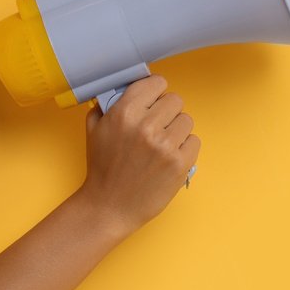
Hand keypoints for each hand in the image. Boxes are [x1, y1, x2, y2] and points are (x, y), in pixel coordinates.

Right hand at [73, 75, 199, 236]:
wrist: (109, 207)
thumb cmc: (103, 169)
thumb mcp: (95, 130)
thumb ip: (108, 105)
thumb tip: (124, 88)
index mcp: (125, 112)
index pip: (157, 82)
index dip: (155, 93)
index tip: (153, 102)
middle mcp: (146, 125)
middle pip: (175, 100)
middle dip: (167, 112)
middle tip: (157, 127)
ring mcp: (165, 145)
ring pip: (187, 120)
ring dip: (177, 130)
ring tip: (162, 145)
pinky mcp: (179, 163)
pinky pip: (194, 141)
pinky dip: (185, 148)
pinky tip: (169, 157)